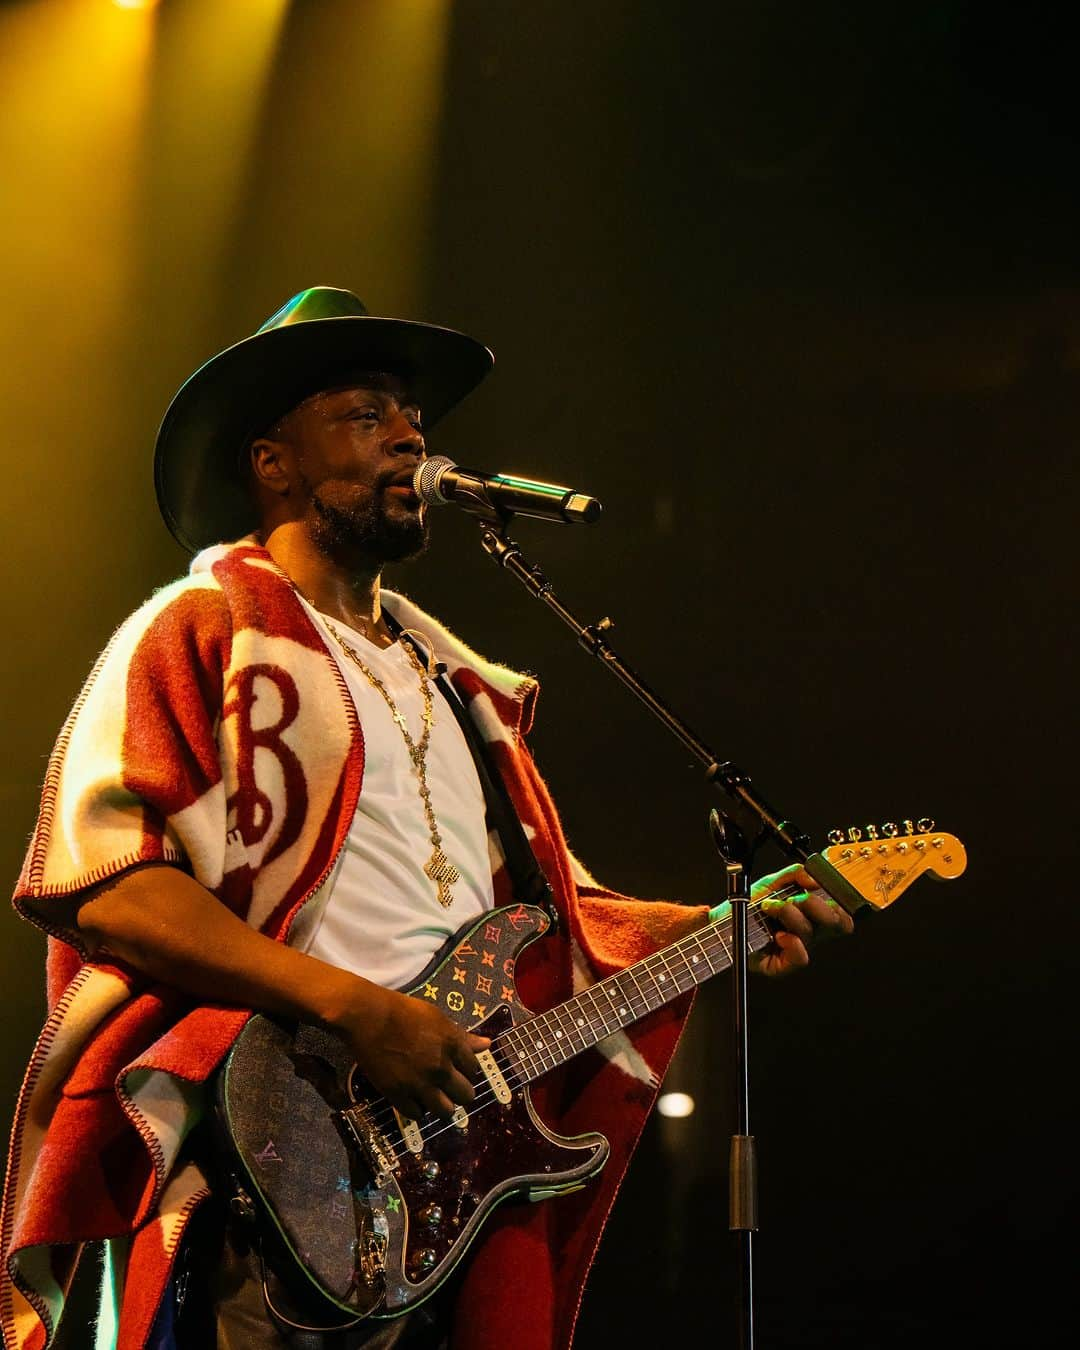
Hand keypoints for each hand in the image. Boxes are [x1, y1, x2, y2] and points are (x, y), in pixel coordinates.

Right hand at [336, 982, 489, 1120]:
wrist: (368, 1016)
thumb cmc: (403, 1010)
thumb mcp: (437, 1017)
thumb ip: (462, 1036)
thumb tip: (487, 1045)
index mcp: (453, 1045)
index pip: (474, 1069)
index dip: (467, 1071)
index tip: (458, 1069)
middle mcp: (441, 1068)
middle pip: (466, 1095)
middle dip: (460, 1093)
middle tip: (449, 1088)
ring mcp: (420, 1083)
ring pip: (445, 1112)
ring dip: (442, 1107)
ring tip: (434, 1099)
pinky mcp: (398, 1094)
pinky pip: (417, 1115)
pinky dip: (418, 1110)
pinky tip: (414, 1099)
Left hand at [747, 863, 853, 976]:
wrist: (723, 920)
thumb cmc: (750, 904)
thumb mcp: (773, 882)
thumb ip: (795, 874)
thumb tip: (814, 878)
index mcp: (812, 916)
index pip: (841, 916)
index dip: (840, 906)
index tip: (821, 892)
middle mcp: (808, 933)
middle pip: (835, 924)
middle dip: (816, 905)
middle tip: (795, 898)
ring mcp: (796, 949)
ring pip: (810, 933)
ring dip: (789, 914)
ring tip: (770, 907)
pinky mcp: (782, 965)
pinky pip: (800, 958)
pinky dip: (792, 943)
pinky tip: (778, 934)